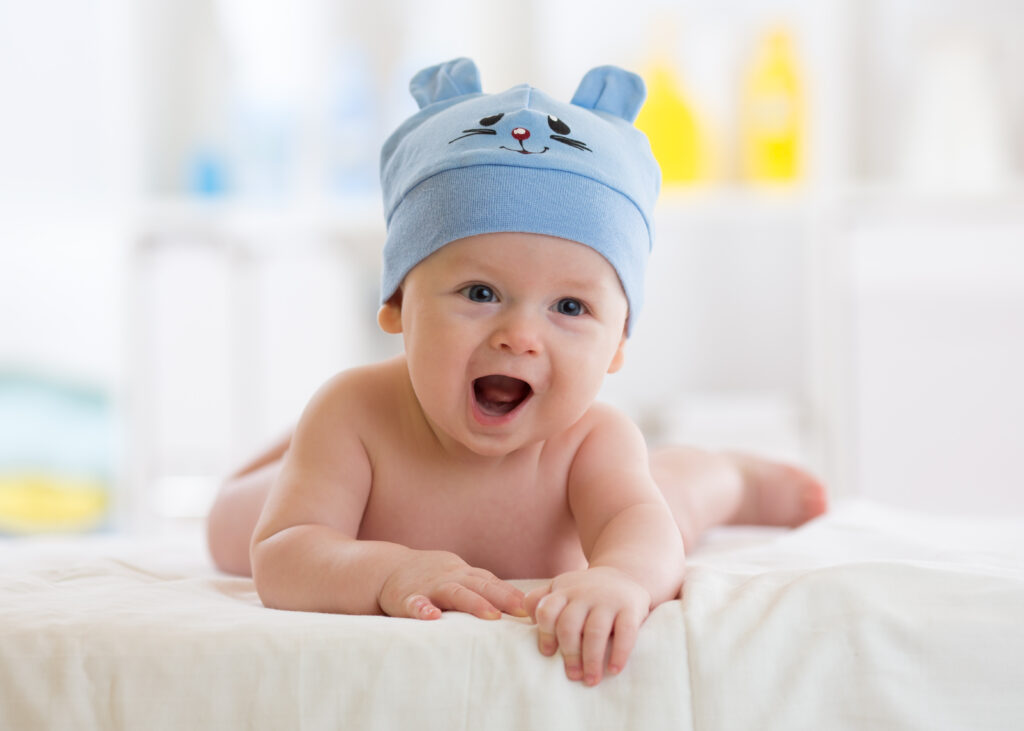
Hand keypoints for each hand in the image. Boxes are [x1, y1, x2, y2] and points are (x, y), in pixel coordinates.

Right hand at [378, 549, 526, 620]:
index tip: (534, 607)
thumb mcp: (460, 577)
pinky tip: (431, 617)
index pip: (493, 583)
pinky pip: (415, 604)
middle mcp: (451, 578)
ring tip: (491, 615)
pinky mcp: (406, 598)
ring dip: (474, 603)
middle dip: (503, 598)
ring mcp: (430, 587)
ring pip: (454, 593)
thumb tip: (522, 606)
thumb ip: (485, 588)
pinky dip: (423, 609)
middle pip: (481, 586)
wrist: (388, 568)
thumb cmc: (434, 577)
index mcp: (465, 575)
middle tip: (522, 611)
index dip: (513, 594)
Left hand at [524, 567, 650, 685]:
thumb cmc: (585, 592)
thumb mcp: (561, 589)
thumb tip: (525, 623)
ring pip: (595, 630)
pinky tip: (614, 670)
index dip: (545, 634)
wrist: (625, 573)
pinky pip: (625, 632)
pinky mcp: (630, 608)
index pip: (546, 610)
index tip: (548, 654)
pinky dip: (619, 653)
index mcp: (563, 590)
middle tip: (572, 675)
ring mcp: (608, 599)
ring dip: (591, 659)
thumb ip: (540, 600)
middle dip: (569, 653)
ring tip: (590, 680)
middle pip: (569, 624)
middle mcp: (584, 593)